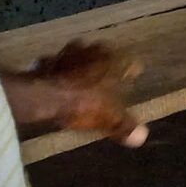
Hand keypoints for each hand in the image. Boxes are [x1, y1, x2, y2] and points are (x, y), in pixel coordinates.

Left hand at [16, 40, 146, 146]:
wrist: (43, 96)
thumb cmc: (83, 104)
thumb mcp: (109, 119)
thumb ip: (125, 126)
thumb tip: (142, 136)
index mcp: (115, 60)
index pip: (130, 63)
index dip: (131, 72)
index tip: (133, 78)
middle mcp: (94, 49)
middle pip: (106, 56)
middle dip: (106, 66)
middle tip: (107, 79)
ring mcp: (70, 51)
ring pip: (81, 56)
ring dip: (82, 65)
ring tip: (81, 79)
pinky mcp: (49, 58)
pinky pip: (59, 63)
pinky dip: (60, 71)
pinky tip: (58, 82)